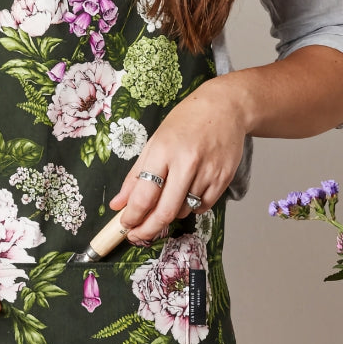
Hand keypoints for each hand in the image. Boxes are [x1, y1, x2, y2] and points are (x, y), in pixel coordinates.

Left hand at [109, 78, 246, 243]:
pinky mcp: (224, 178)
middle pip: (164, 212)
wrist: (226, 107)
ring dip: (169, 215)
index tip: (125, 226)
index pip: (144, 195)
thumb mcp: (153, 143)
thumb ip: (134, 176)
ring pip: (183, 211)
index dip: (132, 217)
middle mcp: (186, 163)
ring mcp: (208, 172)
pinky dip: (190, 208)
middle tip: (137, 236)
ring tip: (165, 202)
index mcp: (163, 151)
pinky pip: (203, 207)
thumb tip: (117, 204)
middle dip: (147, 230)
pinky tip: (186, 195)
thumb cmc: (185, 123)